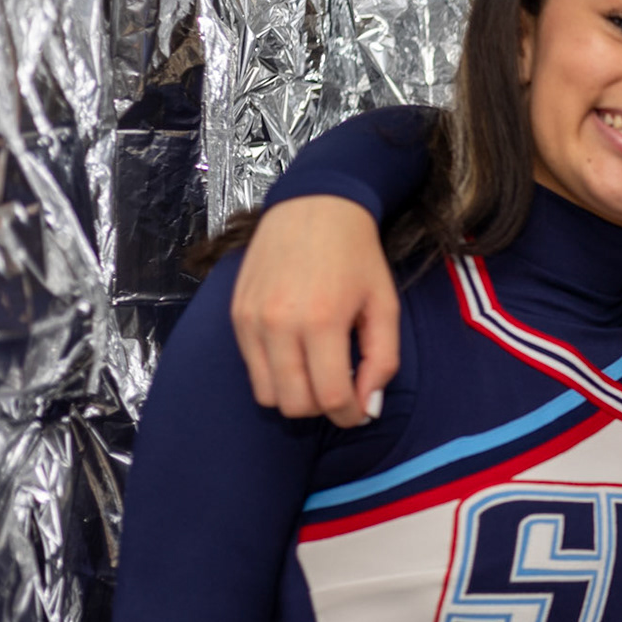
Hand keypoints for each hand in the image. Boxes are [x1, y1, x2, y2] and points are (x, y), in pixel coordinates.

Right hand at [230, 196, 398, 426]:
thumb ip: (383, 360)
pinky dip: (275, 375)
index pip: (331, 397)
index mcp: (322, 321)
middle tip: (342, 391)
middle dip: (323, 409)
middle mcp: (279, 324)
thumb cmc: (356, 256)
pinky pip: (251, 369)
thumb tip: (369, 407)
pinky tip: (298, 354)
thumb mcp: (385, 305)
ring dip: (296, 396)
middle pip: (294, 405)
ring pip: (267, 394)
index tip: (361, 410)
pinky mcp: (236, 315)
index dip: (351, 414)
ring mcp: (251, 320)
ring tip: (319, 374)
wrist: (315, 207)